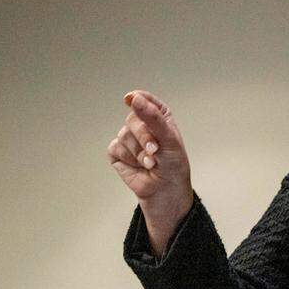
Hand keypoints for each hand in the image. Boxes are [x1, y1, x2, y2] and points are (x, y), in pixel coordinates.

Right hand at [107, 90, 193, 253]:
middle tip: (155, 151)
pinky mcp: (117, 152)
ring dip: (139, 153)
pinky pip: (115, 148)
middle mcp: (142, 124)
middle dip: (144, 136)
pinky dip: (129, 159)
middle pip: (132, 118)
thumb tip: (132, 97)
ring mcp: (128, 138)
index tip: (137, 102)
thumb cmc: (173, 164)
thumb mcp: (169, 138)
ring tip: (152, 163)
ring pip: (124, 135)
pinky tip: (140, 167)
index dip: (142, 102)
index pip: (144, 99)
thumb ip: (152, 117)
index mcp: (158, 116)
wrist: (166, 191)